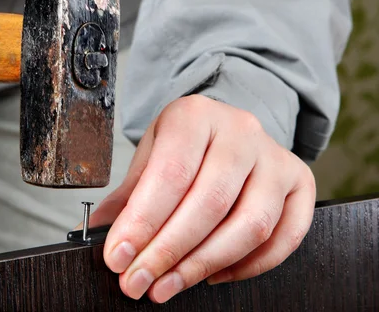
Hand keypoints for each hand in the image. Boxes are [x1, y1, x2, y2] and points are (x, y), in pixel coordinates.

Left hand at [89, 94, 315, 302]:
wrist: (225, 128)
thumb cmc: (184, 143)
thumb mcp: (151, 153)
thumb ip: (129, 193)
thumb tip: (100, 231)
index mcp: (195, 115)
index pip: (170, 174)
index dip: (143, 221)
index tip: (118, 257)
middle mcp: (241, 131)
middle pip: (210, 202)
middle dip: (168, 251)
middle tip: (137, 281)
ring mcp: (275, 156)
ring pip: (250, 224)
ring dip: (204, 264)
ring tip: (167, 285)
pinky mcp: (300, 182)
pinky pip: (285, 237)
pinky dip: (249, 266)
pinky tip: (212, 275)